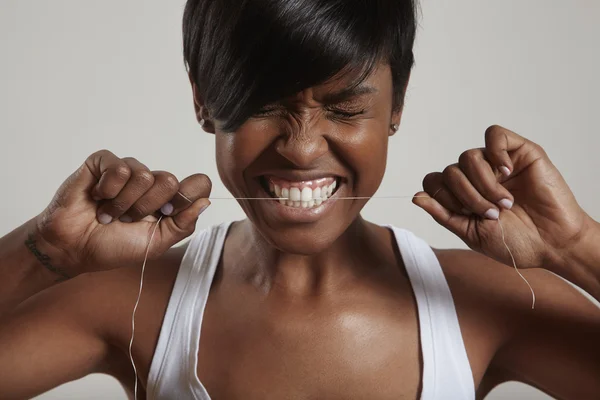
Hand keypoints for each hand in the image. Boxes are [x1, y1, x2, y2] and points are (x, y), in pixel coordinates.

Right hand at [34, 150, 210, 276]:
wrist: (74, 247)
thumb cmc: (113, 247)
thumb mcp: (156, 243)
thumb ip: (183, 224)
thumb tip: (206, 201)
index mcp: (168, 200)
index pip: (197, 184)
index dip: (184, 200)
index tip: (164, 216)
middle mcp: (151, 182)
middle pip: (170, 180)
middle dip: (146, 207)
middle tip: (128, 219)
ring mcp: (128, 171)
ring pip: (144, 175)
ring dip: (124, 202)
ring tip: (109, 212)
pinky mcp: (104, 163)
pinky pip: (119, 169)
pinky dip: (107, 190)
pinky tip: (97, 198)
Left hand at [413, 125, 590, 270]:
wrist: (552, 243)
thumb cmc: (514, 242)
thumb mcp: (470, 233)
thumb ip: (443, 214)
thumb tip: (415, 197)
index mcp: (461, 195)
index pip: (434, 182)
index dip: (444, 197)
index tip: (467, 215)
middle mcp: (475, 176)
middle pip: (450, 171)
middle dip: (467, 196)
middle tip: (491, 213)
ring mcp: (496, 163)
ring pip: (468, 156)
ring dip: (483, 183)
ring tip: (504, 202)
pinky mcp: (519, 151)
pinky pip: (494, 135)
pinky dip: (496, 153)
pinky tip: (508, 173)